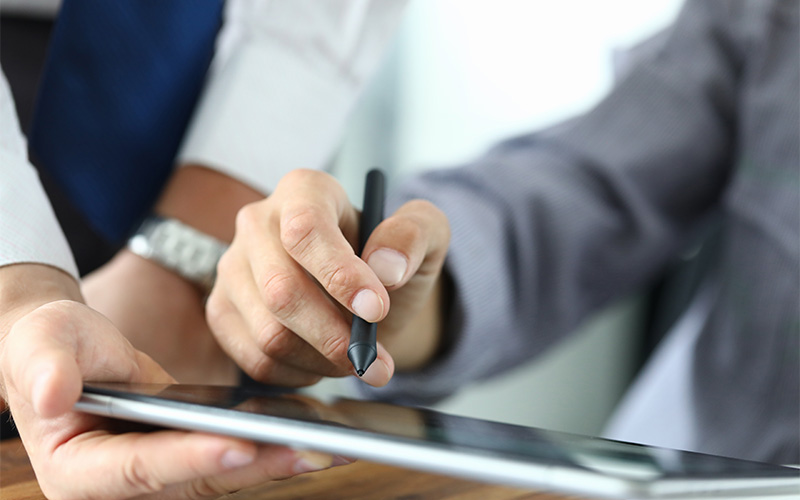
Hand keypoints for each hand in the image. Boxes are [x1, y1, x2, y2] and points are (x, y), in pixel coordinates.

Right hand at [0, 264, 346, 498]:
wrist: (68, 352)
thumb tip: (51, 395)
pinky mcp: (186, 458)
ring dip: (274, 460)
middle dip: (256, 465)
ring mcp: (159, 476)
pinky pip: (232, 456)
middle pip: (196, 481)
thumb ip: (46, 368)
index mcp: (78, 470)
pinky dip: (269, 444)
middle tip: (313, 450)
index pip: (141, 469)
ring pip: (223, 474)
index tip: (239, 442)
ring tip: (328, 444)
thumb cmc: (49, 345)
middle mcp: (122, 486)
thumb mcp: (41, 344)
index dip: (190, 457)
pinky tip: (310, 428)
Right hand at [205, 169, 449, 387]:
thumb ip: (414, 236)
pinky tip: (322, 363)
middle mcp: (258, 222)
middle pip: (281, 290)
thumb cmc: (391, 262)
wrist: (366, 297)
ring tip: (355, 360)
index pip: (306, 230)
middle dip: (335, 335)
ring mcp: (232, 267)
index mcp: (305, 191)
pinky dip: (298, 375)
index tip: (376, 310)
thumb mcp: (425, 235)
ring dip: (322, 361)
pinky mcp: (222, 310)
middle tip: (375, 359)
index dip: (339, 274)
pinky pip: (254, 360)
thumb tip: (387, 267)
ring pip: (268, 333)